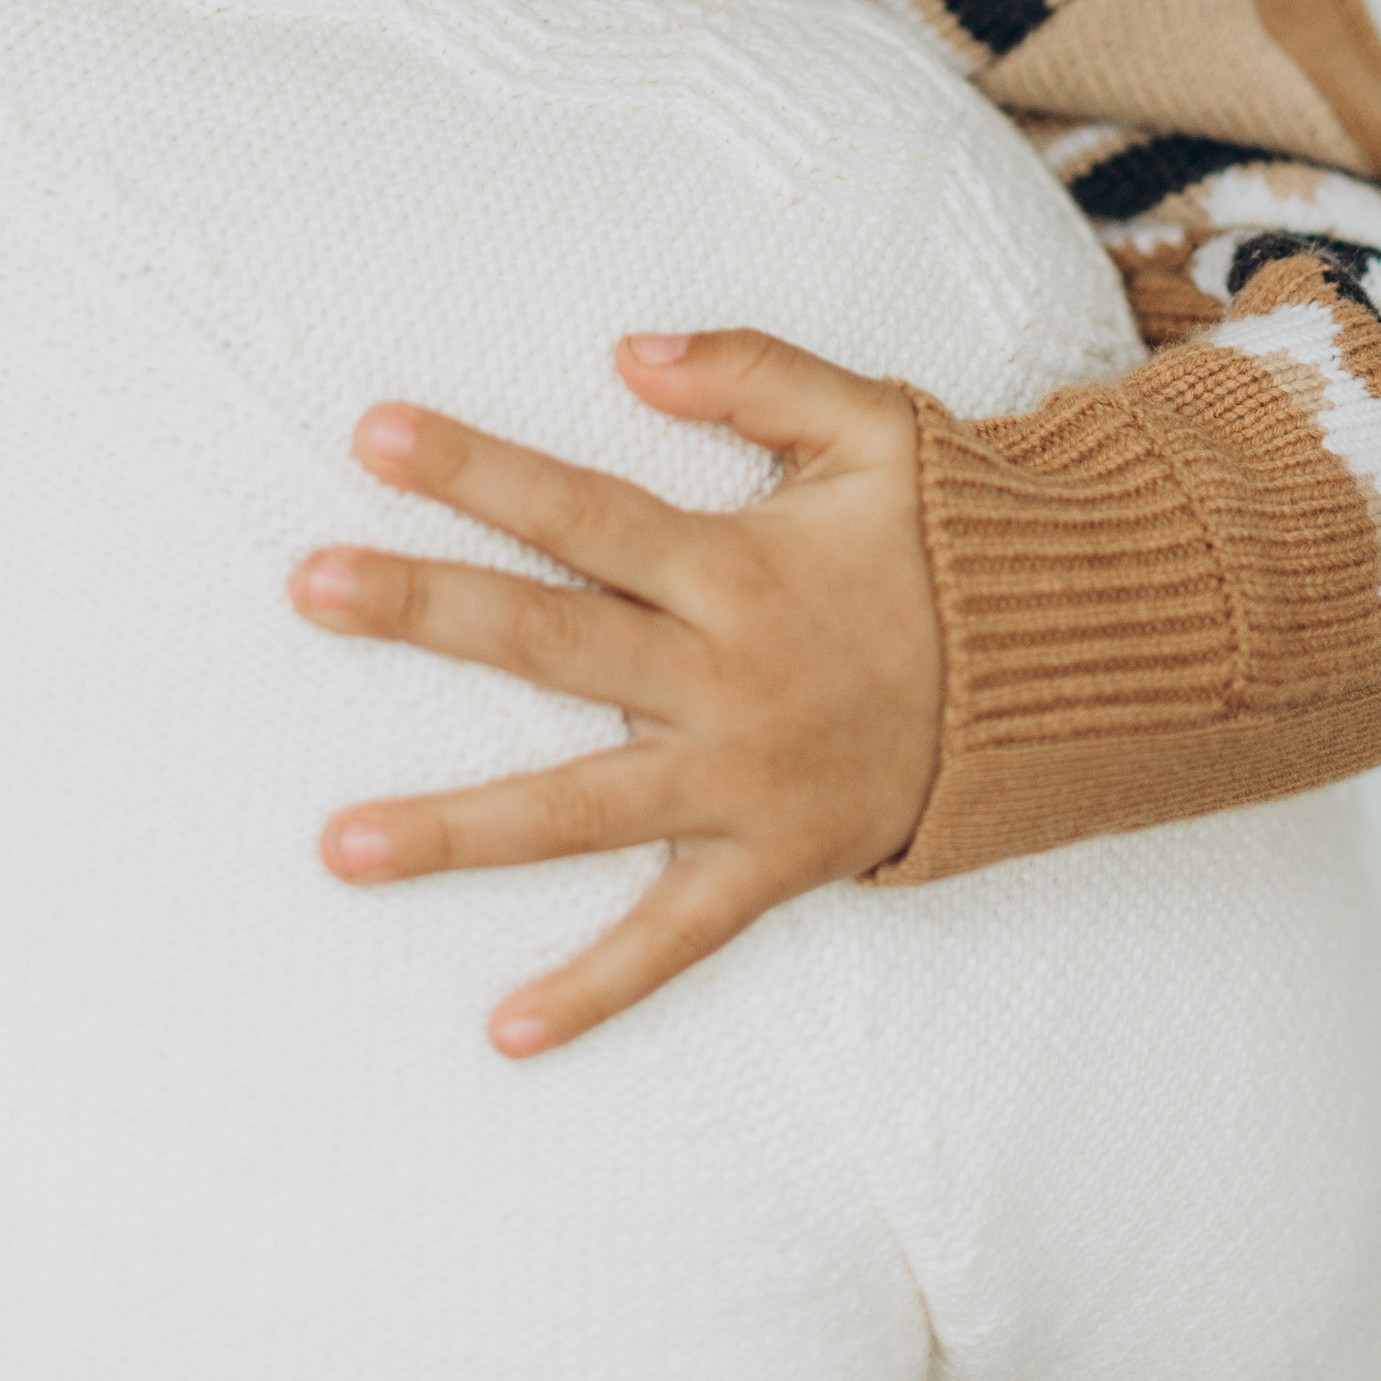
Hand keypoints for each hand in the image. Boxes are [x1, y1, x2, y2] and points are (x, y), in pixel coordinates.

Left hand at [288, 328, 944, 1056]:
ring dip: (458, 827)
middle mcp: (726, 678)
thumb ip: (754, 373)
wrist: (1072, 668)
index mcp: (736, 566)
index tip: (373, 434)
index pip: (581, 510)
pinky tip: (506, 1029)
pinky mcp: (773, 864)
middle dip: (424, 612)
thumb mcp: (871, 425)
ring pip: (581, 808)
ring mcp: (743, 784)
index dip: (478, 470)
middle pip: (550, 642)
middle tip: (308, 584)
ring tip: (340, 843)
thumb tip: (629, 351)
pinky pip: (676, 940)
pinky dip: (598, 988)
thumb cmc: (949, 539)